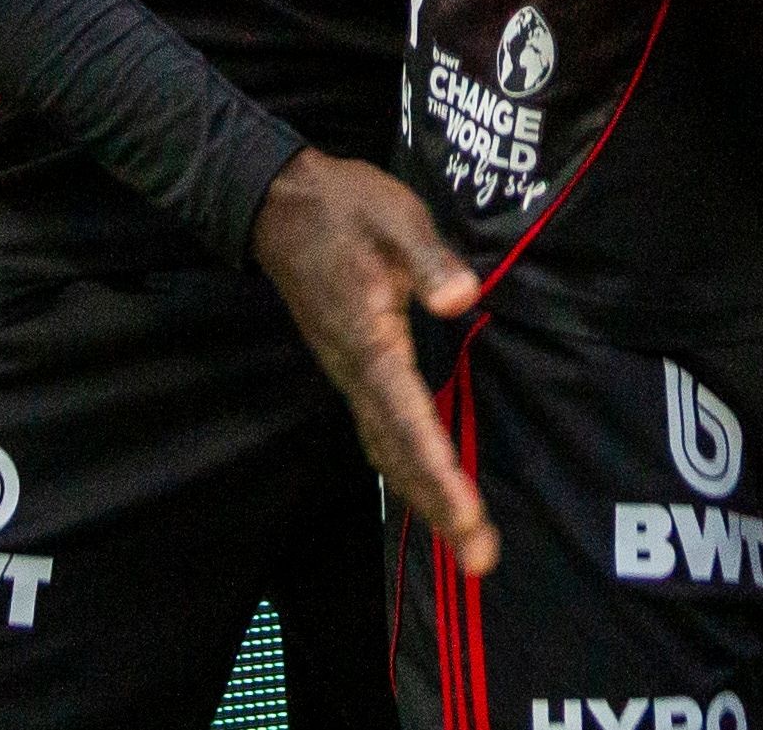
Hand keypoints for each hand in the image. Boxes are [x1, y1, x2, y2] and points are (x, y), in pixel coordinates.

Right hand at [251, 148, 491, 574]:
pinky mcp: (356, 370)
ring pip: (387, 451)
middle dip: (438, 506)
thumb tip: (462, 298)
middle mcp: (355, 372)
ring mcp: (351, 376)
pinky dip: (408, 470)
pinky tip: (431, 492)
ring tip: (467, 543)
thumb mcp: (396, 217)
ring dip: (426, 498)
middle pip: (397, 453)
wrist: (282, 205)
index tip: (466, 511)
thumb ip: (430, 259)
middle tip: (479, 558)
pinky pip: (382, 434)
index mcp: (368, 340)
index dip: (436, 467)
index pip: (406, 416)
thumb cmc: (346, 208)